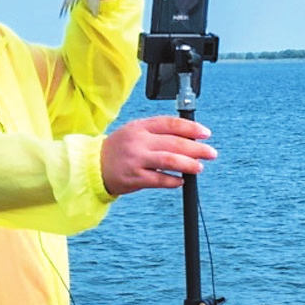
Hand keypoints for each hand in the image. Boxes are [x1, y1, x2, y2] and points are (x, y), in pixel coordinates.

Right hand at [100, 116, 214, 194]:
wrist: (94, 166)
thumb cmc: (120, 148)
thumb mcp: (136, 131)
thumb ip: (158, 132)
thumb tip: (189, 138)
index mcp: (141, 126)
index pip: (171, 124)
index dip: (191, 128)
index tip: (206, 134)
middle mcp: (139, 141)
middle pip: (175, 143)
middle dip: (197, 148)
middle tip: (210, 153)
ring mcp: (136, 159)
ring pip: (169, 160)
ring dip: (188, 164)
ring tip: (199, 167)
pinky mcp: (135, 178)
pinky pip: (160, 180)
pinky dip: (174, 181)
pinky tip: (181, 181)